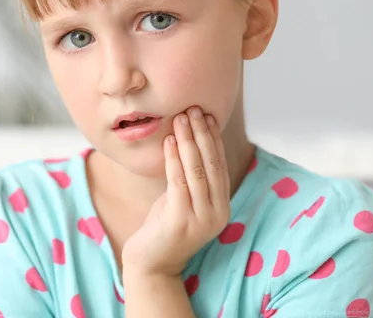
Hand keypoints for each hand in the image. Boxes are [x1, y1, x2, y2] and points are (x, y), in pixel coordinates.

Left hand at [122, 106, 230, 277]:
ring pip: (196, 170)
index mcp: (222, 206)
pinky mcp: (181, 221)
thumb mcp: (182, 200)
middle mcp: (217, 213)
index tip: (208, 116)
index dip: (214, 139)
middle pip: (211, 165)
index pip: (220, 166)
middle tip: (195, 109)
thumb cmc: (164, 227)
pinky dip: (174, 159)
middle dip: (203, 134)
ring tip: (182, 118)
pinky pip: (178, 182)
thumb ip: (190, 179)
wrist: (151, 263)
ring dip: (188, 141)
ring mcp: (201, 219)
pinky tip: (169, 141)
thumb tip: (188, 142)